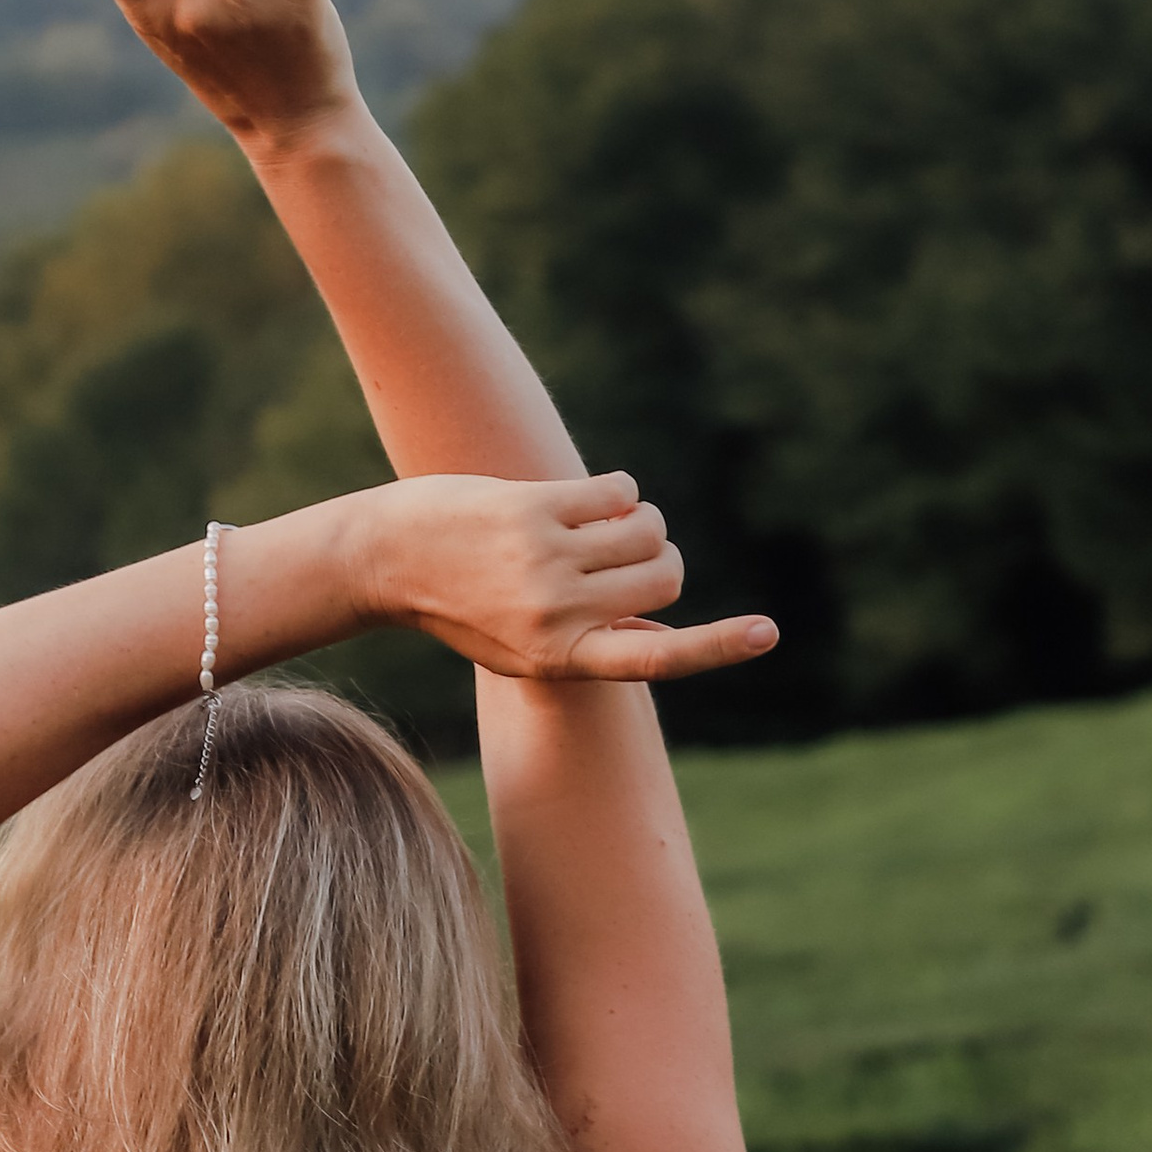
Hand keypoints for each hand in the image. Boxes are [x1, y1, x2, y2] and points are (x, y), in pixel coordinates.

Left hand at [357, 472, 779, 685]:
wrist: (385, 557)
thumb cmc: (460, 606)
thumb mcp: (521, 648)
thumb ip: (594, 646)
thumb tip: (667, 645)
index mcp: (561, 659)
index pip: (656, 662)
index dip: (717, 647)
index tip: (766, 633)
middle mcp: (558, 616)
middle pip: (664, 578)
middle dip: (660, 560)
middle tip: (624, 553)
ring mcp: (547, 561)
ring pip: (647, 529)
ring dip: (637, 520)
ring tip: (597, 524)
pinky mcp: (536, 509)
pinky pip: (619, 491)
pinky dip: (617, 490)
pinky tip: (583, 498)